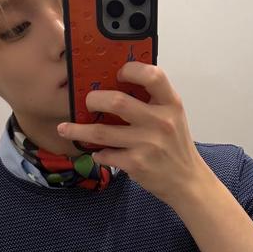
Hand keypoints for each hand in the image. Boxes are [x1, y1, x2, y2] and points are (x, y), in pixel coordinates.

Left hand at [56, 61, 207, 205]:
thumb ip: (152, 100)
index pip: (152, 75)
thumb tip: (114, 84)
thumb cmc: (175, 144)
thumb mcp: (173, 116)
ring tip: (65, 128)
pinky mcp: (136, 164)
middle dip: (94, 100)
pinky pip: (105, 154)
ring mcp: (148, 144)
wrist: (187, 181)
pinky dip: (97, 153)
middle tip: (88, 103)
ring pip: (101, 132)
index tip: (117, 74)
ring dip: (78, 130)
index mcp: (171, 104)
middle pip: (117, 102)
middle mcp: (160, 122)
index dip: (130, 70)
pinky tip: (96, 152)